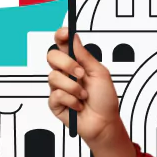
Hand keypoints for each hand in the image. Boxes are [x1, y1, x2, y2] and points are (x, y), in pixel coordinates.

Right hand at [47, 28, 120, 144]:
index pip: (63, 44)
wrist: (104, 123)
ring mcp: (58, 87)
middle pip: (52, 56)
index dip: (61, 36)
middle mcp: (65, 73)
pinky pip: (56, 95)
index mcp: (77, 63)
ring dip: (74, 87)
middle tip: (81, 74)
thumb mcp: (100, 73)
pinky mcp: (54, 102)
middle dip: (67, 64)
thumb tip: (74, 37)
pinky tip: (78, 106)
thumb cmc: (105, 99)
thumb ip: (85, 56)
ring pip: (54, 77)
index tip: (65, 33)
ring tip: (84, 95)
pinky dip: (71, 100)